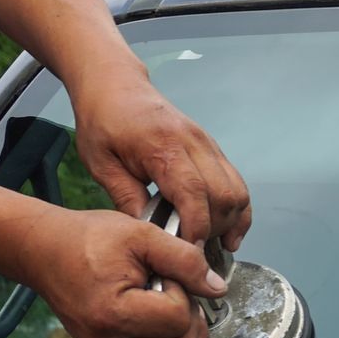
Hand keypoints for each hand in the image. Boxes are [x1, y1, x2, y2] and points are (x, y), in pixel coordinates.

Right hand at [16, 207, 229, 337]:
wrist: (45, 251)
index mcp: (114, 313)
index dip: (184, 293)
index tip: (165, 275)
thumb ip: (184, 260)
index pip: (178, 319)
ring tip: (176, 313)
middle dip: (193, 320)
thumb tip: (217, 288)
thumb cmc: (88, 239)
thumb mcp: (141, 234)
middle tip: (176, 292)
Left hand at [71, 65, 251, 249]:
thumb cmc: (103, 121)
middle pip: (224, 195)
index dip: (196, 227)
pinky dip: (238, 210)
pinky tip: (227, 231)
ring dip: (231, 222)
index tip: (188, 253)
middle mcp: (195, 144)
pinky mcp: (213, 149)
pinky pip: (237, 183)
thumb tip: (150, 233)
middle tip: (193, 251)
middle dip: (214, 229)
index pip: (193, 192)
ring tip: (212, 245)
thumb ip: (126, 197)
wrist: (116, 84)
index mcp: (164, 147)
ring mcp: (209, 145)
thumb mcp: (100, 163)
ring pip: (238, 191)